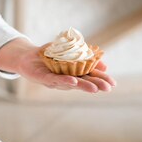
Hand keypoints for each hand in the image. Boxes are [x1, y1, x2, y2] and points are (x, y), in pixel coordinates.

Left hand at [0, 38, 115, 92]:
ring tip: (94, 88)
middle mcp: (66, 79)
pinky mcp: (43, 78)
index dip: (101, 79)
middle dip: (95, 85)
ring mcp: (55, 80)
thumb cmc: (50, 55)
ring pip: (71, 83)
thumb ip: (86, 57)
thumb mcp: (70, 53)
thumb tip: (103, 65)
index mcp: (74, 73)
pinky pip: (54, 79)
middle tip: (107, 88)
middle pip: (83, 82)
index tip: (113, 83)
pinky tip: (73, 81)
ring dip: (82, 85)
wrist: (28, 56)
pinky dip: (64, 80)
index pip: (90, 77)